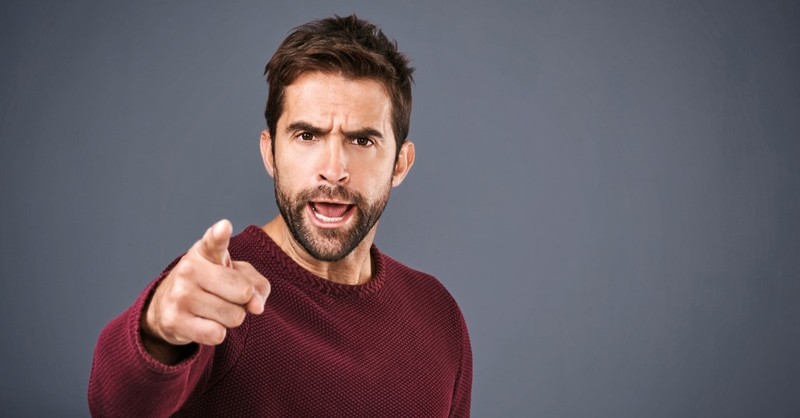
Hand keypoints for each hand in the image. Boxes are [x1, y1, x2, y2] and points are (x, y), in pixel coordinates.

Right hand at [142, 219, 269, 355]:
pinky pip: (217, 334)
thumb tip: (257, 307)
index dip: (220, 234)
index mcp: (205, 251)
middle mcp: (189, 269)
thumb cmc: (213, 285)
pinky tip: (204, 323)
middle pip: (244, 292)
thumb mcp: (237, 275)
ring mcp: (180, 295)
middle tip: (226, 296)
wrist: (168, 307)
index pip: (214, 241)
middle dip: (243, 300)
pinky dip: (218, 333)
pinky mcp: (174, 320)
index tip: (224, 227)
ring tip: (215, 309)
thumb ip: (258, 284)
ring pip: (234, 316)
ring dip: (231, 318)